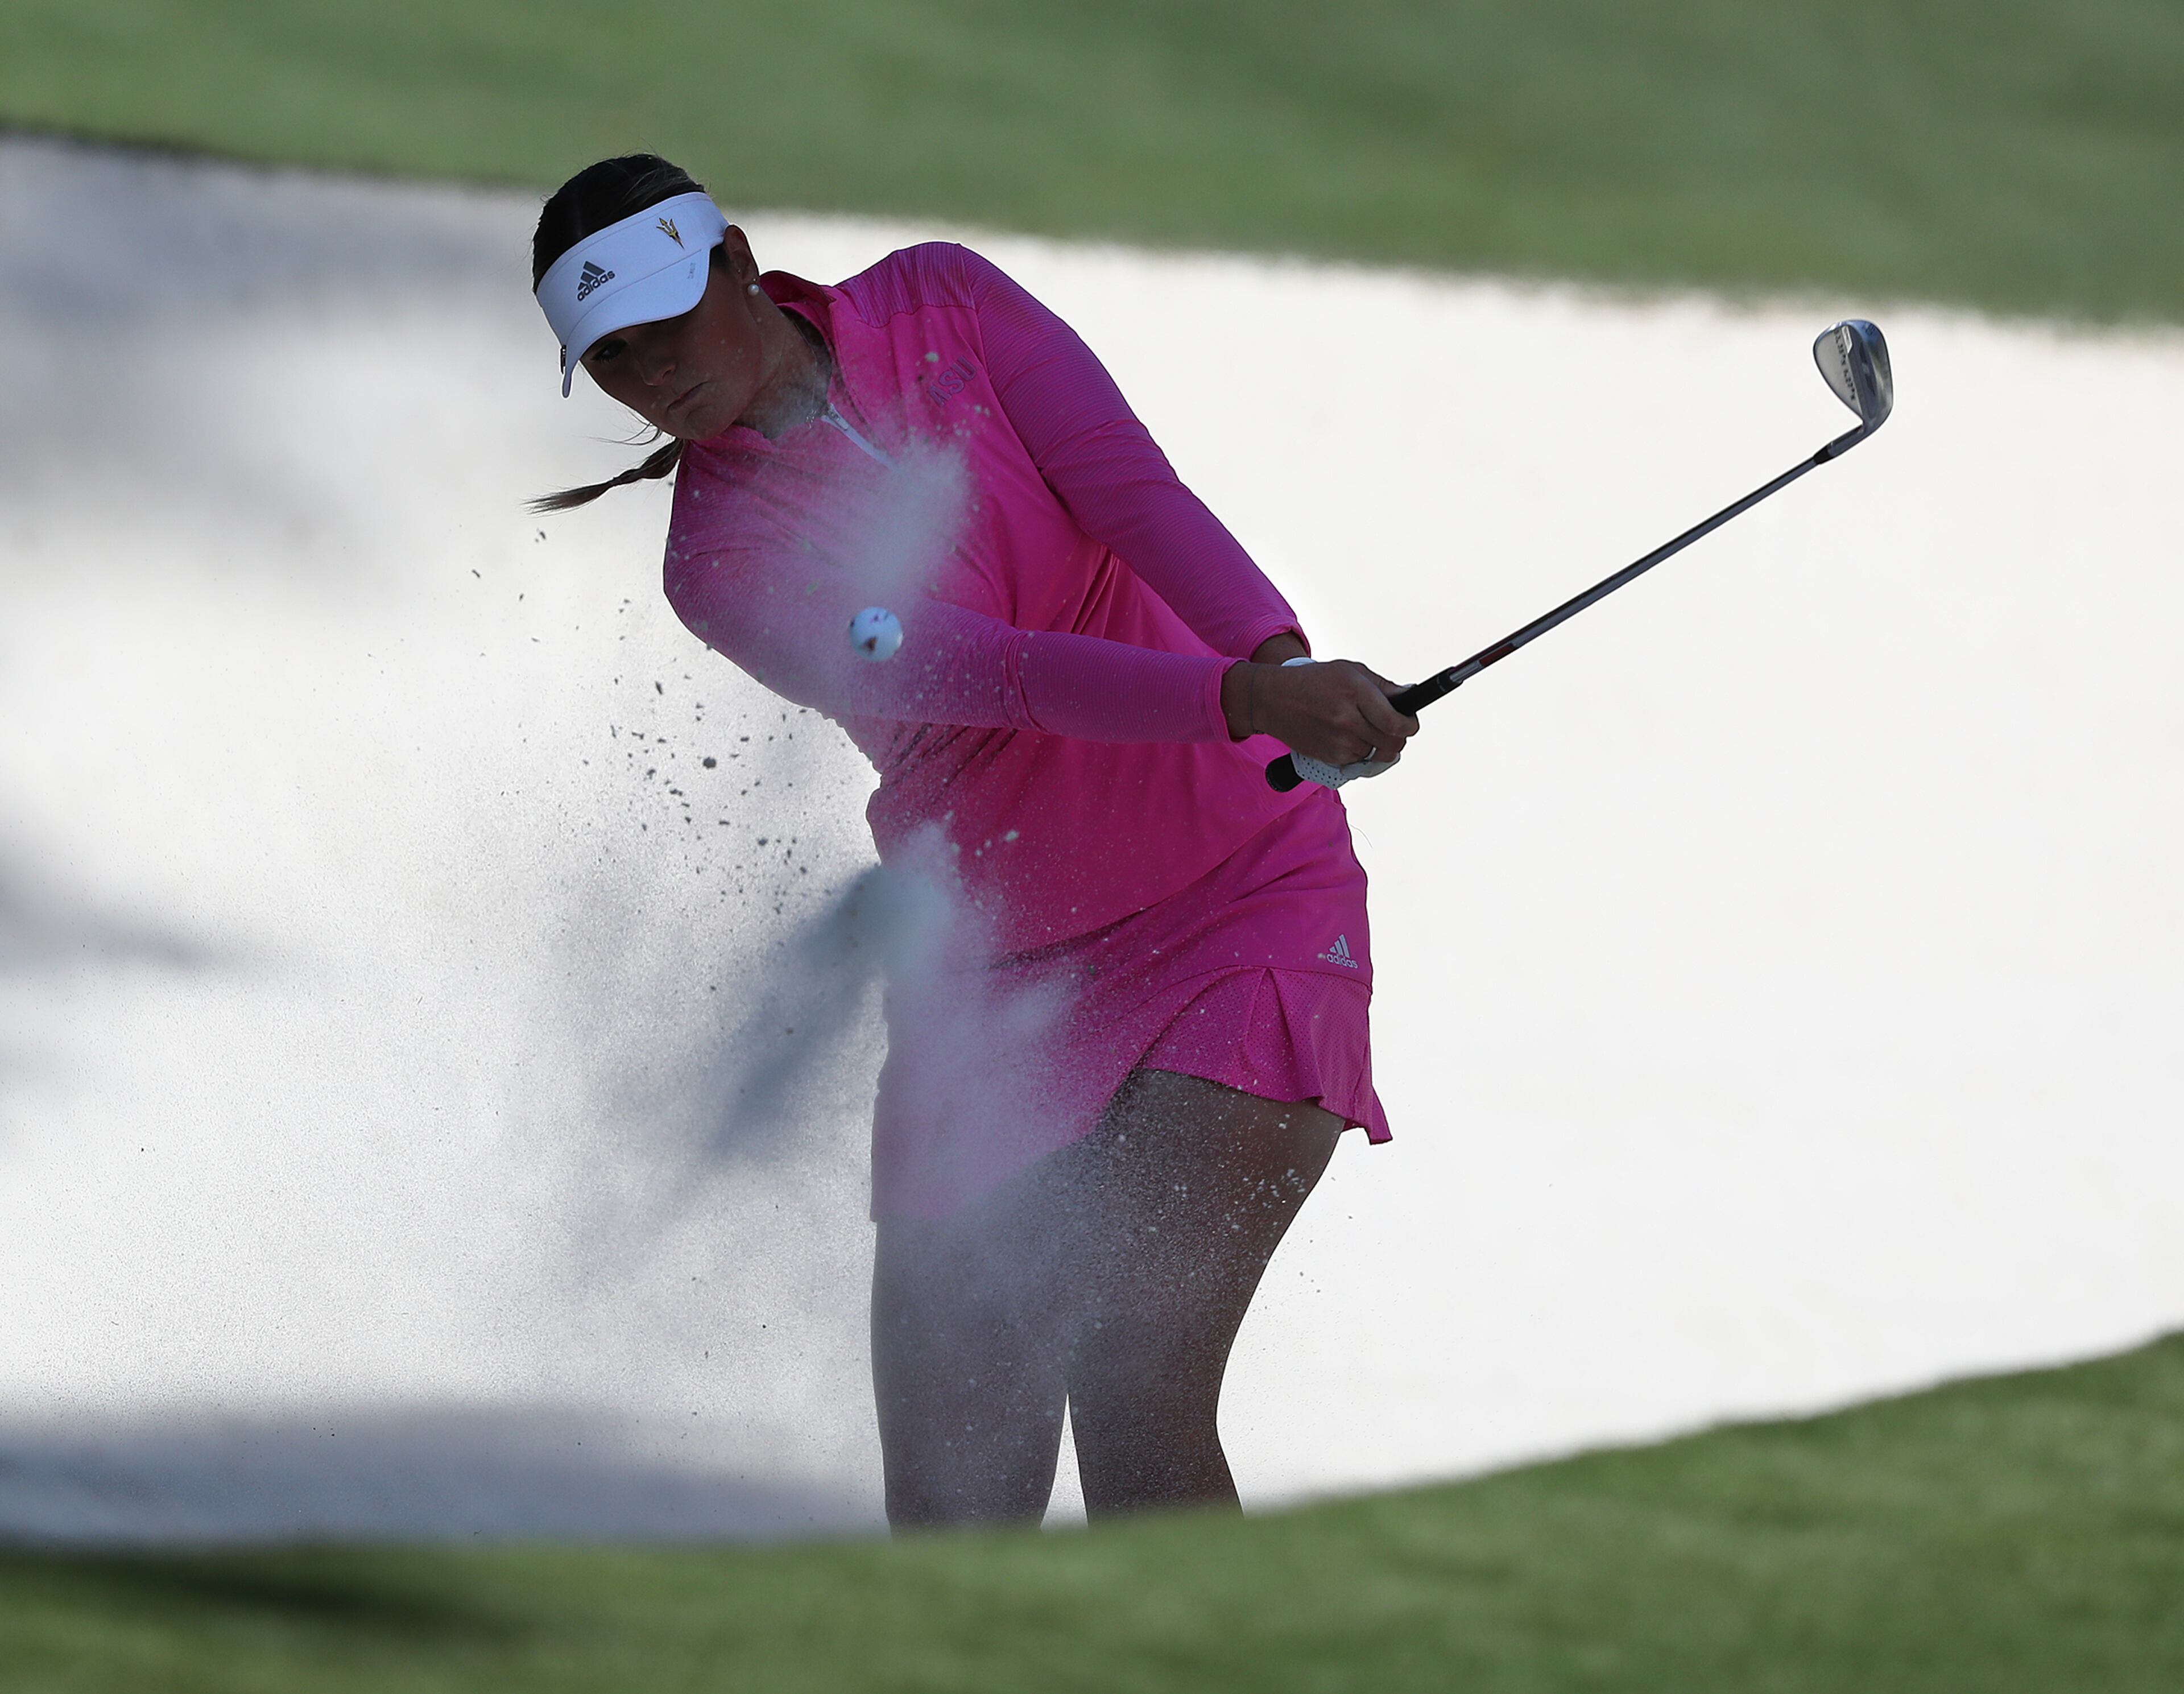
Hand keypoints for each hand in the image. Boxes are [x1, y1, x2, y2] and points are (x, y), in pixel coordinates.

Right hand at [1221, 651, 1419, 764]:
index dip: (1410, 726)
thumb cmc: (1314, 682)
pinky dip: (1359, 750)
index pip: (1396, 723)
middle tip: (1394, 729)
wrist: (1274, 700)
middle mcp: (1347, 719)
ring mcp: (1338, 741)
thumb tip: (1408, 697)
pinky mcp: (1329, 756)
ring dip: (1377, 745)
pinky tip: (1347, 735)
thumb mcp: (1349, 671)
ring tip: (1365, 728)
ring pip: (1377, 754)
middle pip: (1391, 744)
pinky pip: (1358, 760)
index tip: (1410, 724)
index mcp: (1356, 693)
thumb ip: (1382, 686)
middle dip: (1398, 739)